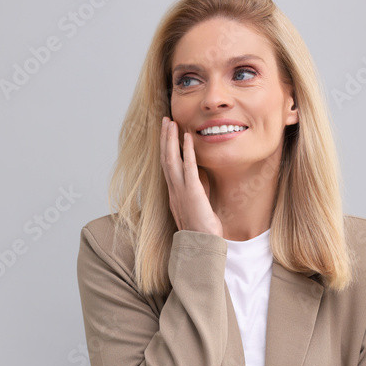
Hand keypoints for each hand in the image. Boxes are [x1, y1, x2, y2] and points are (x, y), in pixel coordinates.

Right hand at [160, 116, 223, 236]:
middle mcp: (173, 189)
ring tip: (171, 122)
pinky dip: (187, 151)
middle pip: (165, 158)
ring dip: (171, 139)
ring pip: (172, 159)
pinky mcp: (192, 191)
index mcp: (174, 193)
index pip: (167, 166)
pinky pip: (189, 167)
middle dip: (164, 138)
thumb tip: (198, 182)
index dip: (165, 148)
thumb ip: (195, 193)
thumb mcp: (196, 208)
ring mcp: (180, 190)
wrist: (200, 245)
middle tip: (164, 120)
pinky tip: (187, 137)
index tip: (166, 133)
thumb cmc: (200, 230)